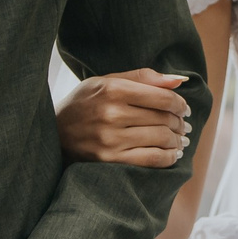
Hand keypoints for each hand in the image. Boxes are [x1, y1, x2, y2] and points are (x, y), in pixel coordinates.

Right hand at [57, 69, 191, 166]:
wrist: (54, 133)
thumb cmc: (84, 103)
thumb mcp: (106, 82)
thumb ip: (143, 78)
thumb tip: (179, 81)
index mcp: (112, 90)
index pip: (161, 97)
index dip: (179, 104)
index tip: (183, 108)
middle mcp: (111, 114)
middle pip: (163, 118)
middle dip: (179, 122)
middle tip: (183, 125)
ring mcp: (110, 139)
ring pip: (160, 139)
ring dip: (177, 140)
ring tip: (180, 139)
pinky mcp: (109, 160)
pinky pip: (151, 159)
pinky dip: (168, 157)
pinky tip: (173, 154)